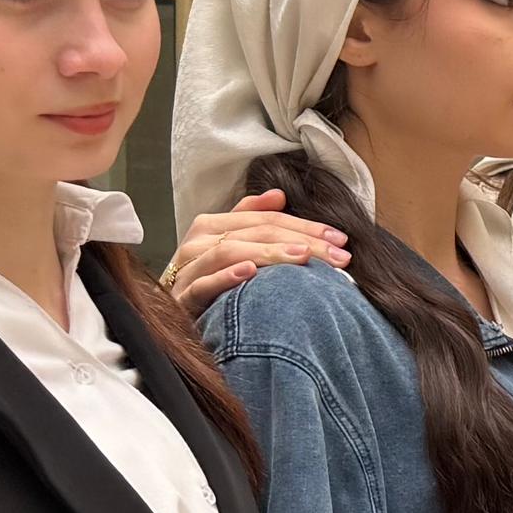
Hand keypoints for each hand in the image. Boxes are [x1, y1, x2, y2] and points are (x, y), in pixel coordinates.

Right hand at [164, 189, 349, 307]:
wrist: (171, 318)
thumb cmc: (207, 281)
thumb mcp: (230, 247)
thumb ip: (251, 219)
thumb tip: (278, 194)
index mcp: (212, 226)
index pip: (266, 219)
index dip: (305, 226)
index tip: (341, 239)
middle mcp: (198, 242)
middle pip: (254, 232)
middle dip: (300, 240)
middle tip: (337, 254)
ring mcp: (188, 269)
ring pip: (229, 251)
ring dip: (269, 253)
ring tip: (302, 257)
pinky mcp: (181, 298)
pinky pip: (202, 284)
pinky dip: (226, 277)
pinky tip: (250, 273)